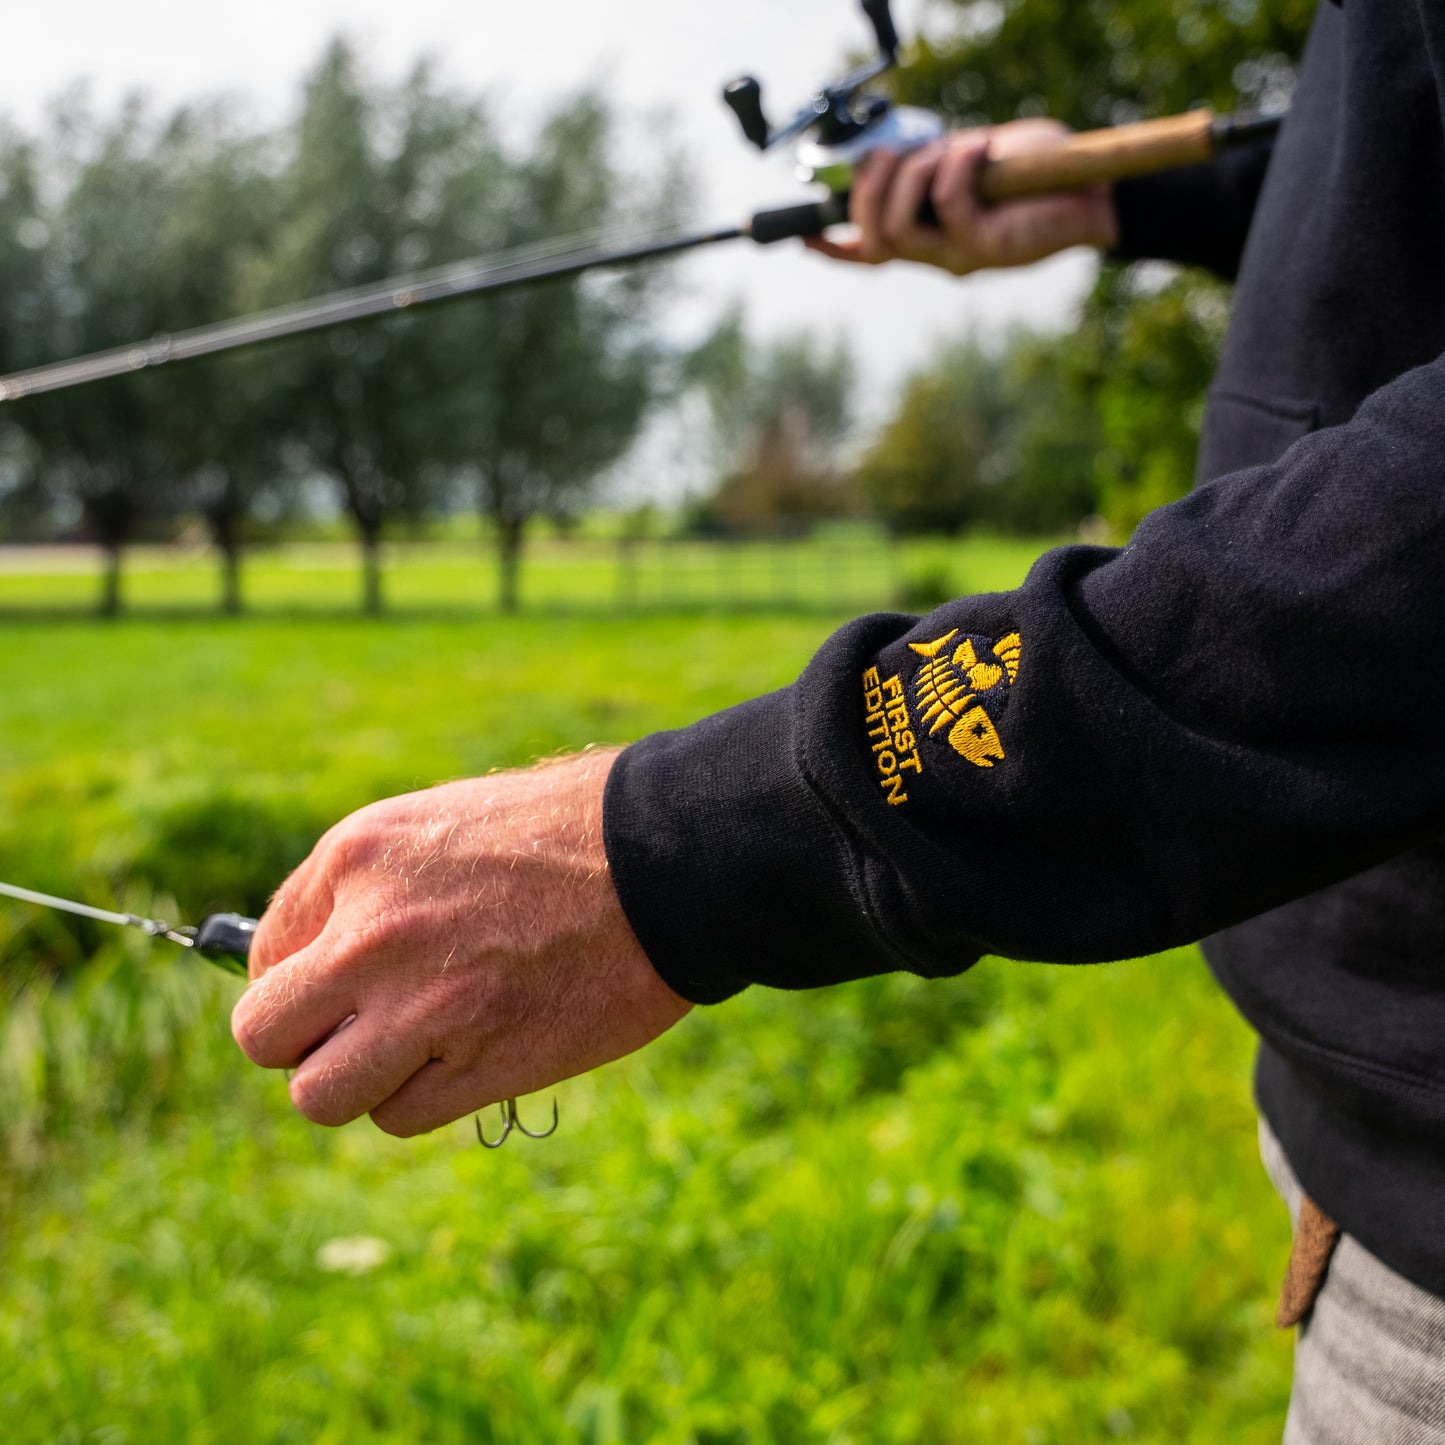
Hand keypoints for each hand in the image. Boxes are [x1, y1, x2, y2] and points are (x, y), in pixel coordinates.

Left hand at [230, 749, 690, 1135]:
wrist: (669, 859)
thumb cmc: (570, 831)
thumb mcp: (446, 823)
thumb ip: (371, 887)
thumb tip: (316, 960)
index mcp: (359, 857)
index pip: (263, 953)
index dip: (301, 978)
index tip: (343, 984)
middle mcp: (371, 934)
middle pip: (262, 1035)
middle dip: (303, 1040)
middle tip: (359, 1027)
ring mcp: (423, 1006)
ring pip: (319, 1095)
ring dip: (358, 1082)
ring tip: (415, 1048)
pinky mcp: (480, 1063)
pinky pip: (400, 1116)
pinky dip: (424, 1098)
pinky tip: (471, 1054)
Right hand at [804, 119, 1118, 275]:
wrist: (1094, 192)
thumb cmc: (1039, 173)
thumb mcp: (974, 163)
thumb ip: (936, 166)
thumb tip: (898, 157)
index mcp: (930, 238)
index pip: (870, 254)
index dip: (833, 248)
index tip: (804, 237)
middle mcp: (938, 254)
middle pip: (872, 238)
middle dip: (867, 190)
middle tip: (892, 154)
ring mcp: (959, 255)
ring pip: (899, 225)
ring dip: (913, 174)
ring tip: (949, 149)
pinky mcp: (986, 246)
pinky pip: (949, 203)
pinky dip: (957, 166)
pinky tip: (982, 149)